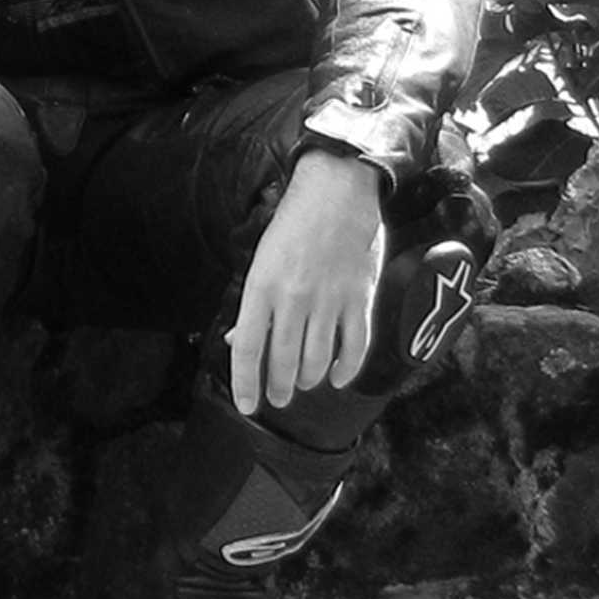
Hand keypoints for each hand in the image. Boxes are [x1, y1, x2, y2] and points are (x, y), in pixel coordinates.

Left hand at [228, 148, 388, 412]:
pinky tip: (336, 377)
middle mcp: (293, 299)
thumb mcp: (261, 261)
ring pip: (317, 359)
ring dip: (308, 379)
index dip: (245, 383)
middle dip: (278, 387)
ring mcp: (329, 301)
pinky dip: (345, 369)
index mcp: (260, 288)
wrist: (337, 193)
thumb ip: (253, 306)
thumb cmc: (292, 227)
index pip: (247, 349)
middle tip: (277, 400)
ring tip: (301, 384)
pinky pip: (355, 346)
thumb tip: (238, 341)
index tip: (247, 406)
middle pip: (282, 360)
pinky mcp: (360, 299)